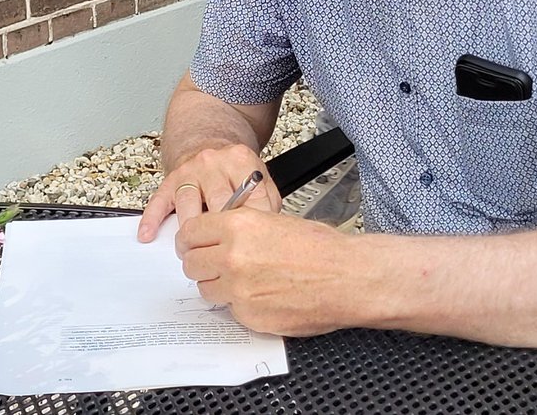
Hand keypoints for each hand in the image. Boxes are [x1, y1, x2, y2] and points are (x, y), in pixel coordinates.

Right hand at [138, 144, 279, 241]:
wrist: (208, 141)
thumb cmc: (235, 170)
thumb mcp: (259, 177)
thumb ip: (266, 202)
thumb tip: (268, 233)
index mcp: (240, 160)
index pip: (250, 197)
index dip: (253, 224)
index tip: (254, 244)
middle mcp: (213, 162)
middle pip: (218, 201)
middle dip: (222, 230)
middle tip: (225, 254)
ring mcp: (190, 170)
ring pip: (188, 203)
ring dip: (191, 230)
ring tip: (194, 250)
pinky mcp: (170, 180)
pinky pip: (159, 201)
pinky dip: (153, 219)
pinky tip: (149, 234)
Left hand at [177, 207, 351, 336]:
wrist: (348, 277)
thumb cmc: (321, 249)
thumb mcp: (273, 219)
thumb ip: (238, 228)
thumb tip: (216, 235)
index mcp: (237, 226)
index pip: (190, 233)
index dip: (189, 241)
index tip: (190, 245)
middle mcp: (232, 257)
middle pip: (191, 264)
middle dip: (201, 264)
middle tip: (213, 265)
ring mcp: (239, 289)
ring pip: (206, 290)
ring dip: (217, 286)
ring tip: (241, 281)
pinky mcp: (249, 315)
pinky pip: (230, 310)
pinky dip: (239, 304)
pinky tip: (261, 295)